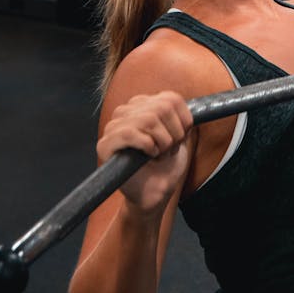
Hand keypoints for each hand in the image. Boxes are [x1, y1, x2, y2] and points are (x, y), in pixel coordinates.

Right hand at [97, 91, 193, 214]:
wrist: (153, 193)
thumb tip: (187, 107)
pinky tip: (150, 155)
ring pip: (148, 119)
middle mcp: (126, 111)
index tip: (182, 138)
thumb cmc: (165, 165)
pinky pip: (129, 133)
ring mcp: (113, 126)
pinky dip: (147, 145)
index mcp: (143, 104)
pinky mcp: (105, 144)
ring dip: (162, 142)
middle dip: (174, 134)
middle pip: (162, 108)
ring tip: (160, 154)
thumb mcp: (179, 135)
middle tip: (169, 150)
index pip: (171, 99)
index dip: (184, 121)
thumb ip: (178, 116)